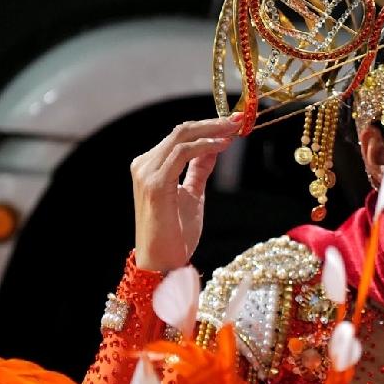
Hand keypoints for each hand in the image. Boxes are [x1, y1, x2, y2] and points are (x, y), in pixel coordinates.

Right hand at [132, 117, 238, 272]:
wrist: (162, 263)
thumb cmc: (175, 234)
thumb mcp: (192, 194)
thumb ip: (199, 170)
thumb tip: (215, 147)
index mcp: (149, 166)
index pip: (179, 136)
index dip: (207, 126)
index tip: (234, 123)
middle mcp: (144, 165)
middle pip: (181, 130)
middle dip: (213, 123)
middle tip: (239, 120)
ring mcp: (146, 173)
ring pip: (181, 136)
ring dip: (212, 131)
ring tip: (235, 131)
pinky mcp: (155, 184)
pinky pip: (182, 154)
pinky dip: (204, 146)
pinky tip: (222, 146)